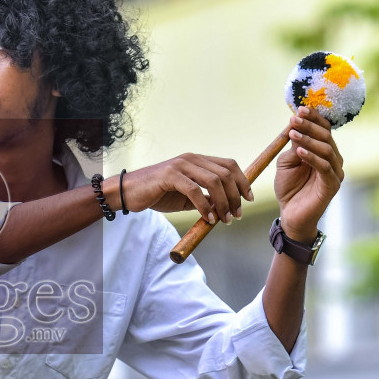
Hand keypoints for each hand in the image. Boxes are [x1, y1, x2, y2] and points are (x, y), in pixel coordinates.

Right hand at [115, 154, 253, 224]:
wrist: (129, 192)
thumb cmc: (157, 193)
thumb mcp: (186, 196)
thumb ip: (205, 198)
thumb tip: (224, 209)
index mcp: (197, 160)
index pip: (229, 165)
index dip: (242, 181)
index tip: (248, 199)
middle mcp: (191, 159)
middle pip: (225, 173)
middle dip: (235, 196)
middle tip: (236, 215)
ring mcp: (181, 165)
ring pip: (214, 181)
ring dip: (223, 203)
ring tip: (225, 219)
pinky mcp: (170, 176)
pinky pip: (194, 191)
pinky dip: (205, 206)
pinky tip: (208, 218)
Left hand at [274, 108, 344, 239]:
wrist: (291, 214)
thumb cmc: (289, 187)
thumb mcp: (287, 162)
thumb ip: (293, 146)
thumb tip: (295, 126)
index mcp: (323, 151)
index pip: (323, 129)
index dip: (313, 118)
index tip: (299, 109)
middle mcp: (333, 159)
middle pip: (326, 136)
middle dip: (309, 125)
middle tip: (294, 119)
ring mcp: (335, 172)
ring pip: (326, 149)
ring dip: (308, 139)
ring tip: (292, 134)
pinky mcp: (332, 185)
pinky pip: (324, 167)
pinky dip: (312, 157)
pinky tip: (299, 151)